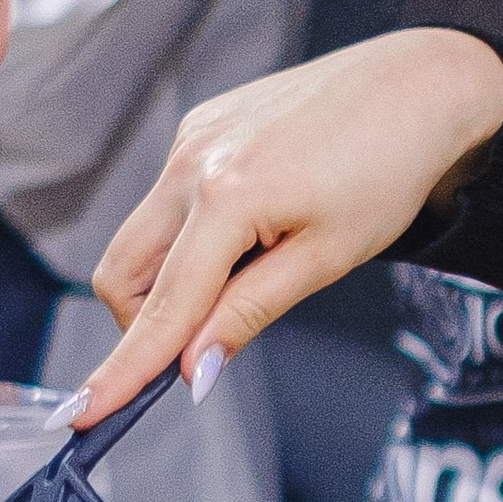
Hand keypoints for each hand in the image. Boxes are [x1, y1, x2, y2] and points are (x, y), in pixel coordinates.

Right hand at [69, 29, 502, 422]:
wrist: (417, 86)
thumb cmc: (388, 172)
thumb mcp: (325, 258)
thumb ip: (248, 314)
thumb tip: (190, 371)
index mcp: (226, 196)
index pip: (161, 308)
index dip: (123, 370)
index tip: (85, 416)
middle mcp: (191, 161)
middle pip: (123, 275)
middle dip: (149, 323)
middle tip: (210, 336)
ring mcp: (190, 137)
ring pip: (140, 238)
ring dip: (172, 278)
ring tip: (255, 266)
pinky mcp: (199, 124)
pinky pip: (168, 199)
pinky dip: (192, 235)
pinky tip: (256, 225)